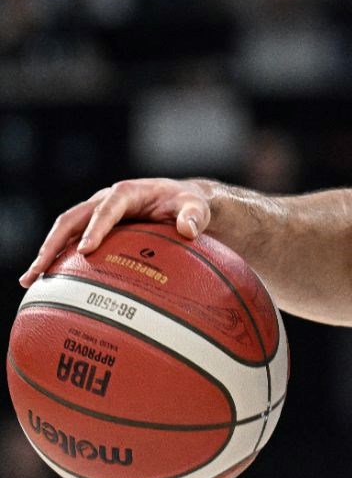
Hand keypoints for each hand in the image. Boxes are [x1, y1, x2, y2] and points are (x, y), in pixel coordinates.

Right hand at [18, 178, 211, 286]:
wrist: (181, 200)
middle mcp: (105, 200)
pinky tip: (48, 284)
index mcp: (126, 193)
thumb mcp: (196, 207)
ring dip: (46, 254)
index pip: (106, 209)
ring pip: (64, 232)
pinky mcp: (94, 228)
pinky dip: (58, 259)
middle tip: (39, 270)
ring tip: (29, 281)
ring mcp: (96, 214)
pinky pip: (71, 242)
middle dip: (53, 243)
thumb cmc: (188, 204)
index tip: (86, 249)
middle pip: (71, 219)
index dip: (95, 227)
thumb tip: (188, 230)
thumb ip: (194, 216)